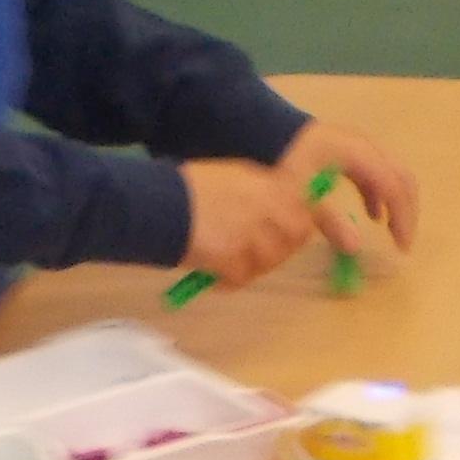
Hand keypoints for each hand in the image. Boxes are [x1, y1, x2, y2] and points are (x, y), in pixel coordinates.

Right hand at [176, 158, 320, 287]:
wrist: (157, 203)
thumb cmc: (185, 189)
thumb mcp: (228, 177)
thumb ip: (256, 192)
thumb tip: (275, 215)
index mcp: (263, 182)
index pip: (302, 206)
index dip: (296, 224)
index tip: (284, 234)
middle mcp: (263, 204)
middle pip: (296, 234)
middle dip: (282, 249)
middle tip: (259, 259)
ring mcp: (250, 231)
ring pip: (269, 260)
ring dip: (252, 268)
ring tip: (230, 267)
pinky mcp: (232, 256)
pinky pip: (241, 278)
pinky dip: (229, 282)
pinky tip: (214, 277)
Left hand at [275, 121, 421, 262]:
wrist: (261, 131)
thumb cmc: (279, 162)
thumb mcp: (300, 195)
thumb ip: (329, 221)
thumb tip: (355, 247)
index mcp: (355, 152)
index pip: (393, 185)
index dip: (402, 217)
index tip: (400, 247)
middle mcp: (363, 144)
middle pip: (400, 177)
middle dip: (405, 211)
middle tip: (402, 242)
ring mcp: (357, 145)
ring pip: (392, 174)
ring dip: (395, 203)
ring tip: (390, 232)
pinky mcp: (349, 150)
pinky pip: (376, 173)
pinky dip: (380, 195)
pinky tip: (372, 214)